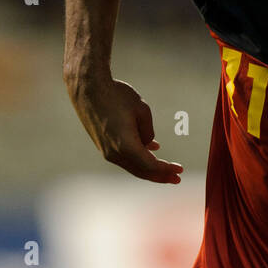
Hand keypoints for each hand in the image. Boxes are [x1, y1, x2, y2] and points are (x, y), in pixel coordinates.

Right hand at [68, 77, 182, 183]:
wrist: (87, 88)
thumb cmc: (116, 96)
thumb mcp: (142, 110)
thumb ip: (148, 132)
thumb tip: (148, 145)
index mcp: (126, 146)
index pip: (151, 166)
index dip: (167, 169)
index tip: (181, 169)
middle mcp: (114, 153)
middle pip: (142, 171)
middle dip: (161, 176)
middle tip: (177, 179)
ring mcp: (106, 151)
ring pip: (133, 166)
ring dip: (150, 168)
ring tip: (166, 169)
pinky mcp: (103, 145)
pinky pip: (124, 156)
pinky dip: (138, 158)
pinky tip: (151, 151)